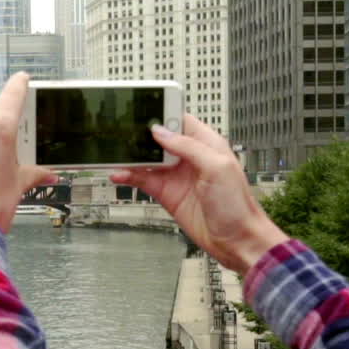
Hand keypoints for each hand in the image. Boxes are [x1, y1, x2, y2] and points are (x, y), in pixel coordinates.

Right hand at [110, 114, 287, 274]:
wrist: (236, 240)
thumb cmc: (236, 204)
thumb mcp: (217, 167)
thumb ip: (188, 147)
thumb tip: (161, 132)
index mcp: (205, 143)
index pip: (180, 120)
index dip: (162, 113)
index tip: (142, 108)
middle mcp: (189, 157)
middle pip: (158, 138)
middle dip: (139, 133)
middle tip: (119, 129)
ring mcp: (176, 175)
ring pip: (147, 159)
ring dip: (130, 156)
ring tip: (112, 153)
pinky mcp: (166, 193)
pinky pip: (143, 180)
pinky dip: (129, 177)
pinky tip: (118, 175)